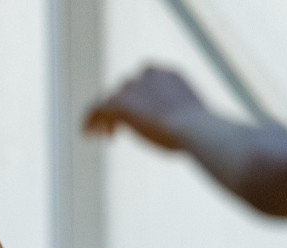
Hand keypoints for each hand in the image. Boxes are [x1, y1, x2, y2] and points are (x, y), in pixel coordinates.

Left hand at [84, 66, 205, 150]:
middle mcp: (147, 75)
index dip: (136, 98)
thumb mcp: (191, 118)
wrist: (193, 127)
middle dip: (118, 108)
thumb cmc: (199, 131)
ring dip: (102, 117)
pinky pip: (97, 109)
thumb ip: (177, 115)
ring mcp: (133, 87)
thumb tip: (176, 127)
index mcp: (168, 74)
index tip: (134, 117)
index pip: (143, 80)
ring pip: (109, 99)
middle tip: (113, 131)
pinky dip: (90, 121)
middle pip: (124, 89)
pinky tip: (87, 134)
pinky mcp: (120, 103)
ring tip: (99, 135)